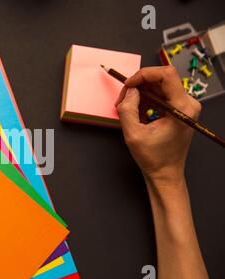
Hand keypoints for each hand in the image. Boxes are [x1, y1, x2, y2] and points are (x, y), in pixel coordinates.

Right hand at [115, 66, 201, 183]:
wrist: (165, 173)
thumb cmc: (154, 158)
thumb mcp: (133, 134)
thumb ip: (128, 109)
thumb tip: (129, 91)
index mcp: (181, 108)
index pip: (166, 75)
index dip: (143, 74)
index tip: (128, 84)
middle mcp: (187, 104)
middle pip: (161, 80)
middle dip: (138, 86)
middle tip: (123, 100)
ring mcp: (184, 106)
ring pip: (159, 87)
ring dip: (140, 94)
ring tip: (127, 108)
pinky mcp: (179, 109)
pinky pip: (161, 95)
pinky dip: (145, 100)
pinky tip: (136, 112)